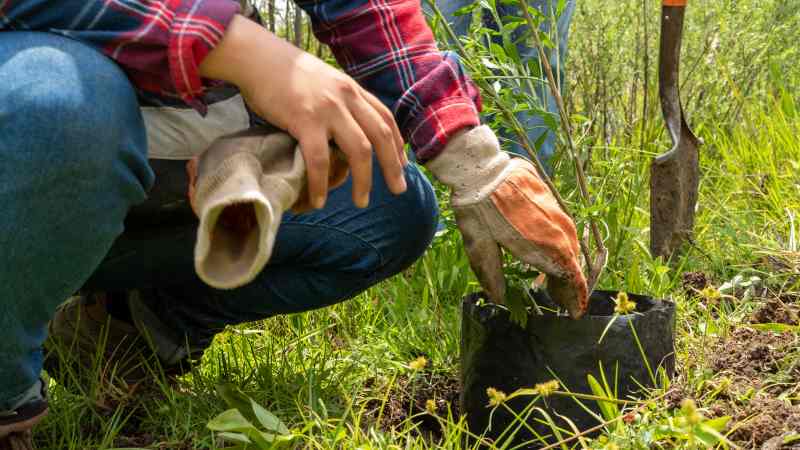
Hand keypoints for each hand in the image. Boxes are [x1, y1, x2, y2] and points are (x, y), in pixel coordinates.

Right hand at [199, 15, 406, 209]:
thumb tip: (343, 126)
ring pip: (359, 150)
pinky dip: (321, 183)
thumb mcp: (323, 80)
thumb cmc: (283, 71)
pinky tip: (319, 200)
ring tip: (362, 202)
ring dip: (364, 181)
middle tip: (398, 190)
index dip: (396, 144)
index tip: (402, 165)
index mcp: (352, 89)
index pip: (385, 118)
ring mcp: (328, 109)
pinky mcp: (305, 120)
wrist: (256, 56)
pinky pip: (320, 159)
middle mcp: (347, 97)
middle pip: (380, 136)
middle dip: (392, 166)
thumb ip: (337, 100)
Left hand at [427, 126, 587, 318]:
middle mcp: (557, 228)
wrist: (479, 167)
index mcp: (544, 246)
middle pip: (572, 261)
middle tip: (560, 301)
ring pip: (569, 242)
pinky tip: (545, 248)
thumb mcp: (480, 248)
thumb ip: (492, 276)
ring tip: (554, 278)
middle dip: (569, 284)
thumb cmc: (478, 211)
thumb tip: (499, 300)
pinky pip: (561, 225)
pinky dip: (558, 242)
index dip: (574, 297)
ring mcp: (555, 210)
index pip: (570, 277)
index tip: (574, 312)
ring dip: (565, 262)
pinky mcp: (549, 196)